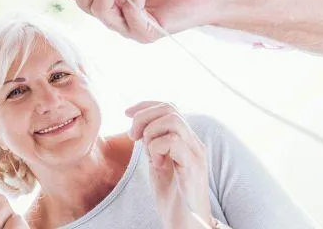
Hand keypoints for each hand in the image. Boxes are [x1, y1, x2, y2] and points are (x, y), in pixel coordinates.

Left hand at [127, 102, 212, 228]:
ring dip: (150, 133)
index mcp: (186, 140)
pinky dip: (157, 149)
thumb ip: (153, 145)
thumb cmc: (174, 198)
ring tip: (147, 152)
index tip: (126, 113)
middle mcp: (194, 143)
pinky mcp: (194, 167)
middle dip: (143, 117)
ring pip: (172, 121)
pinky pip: (173, 142)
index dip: (145, 105)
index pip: (169, 107)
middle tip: (132, 137)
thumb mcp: (158, 164)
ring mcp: (196, 154)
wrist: (187, 224)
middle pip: (169, 109)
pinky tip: (157, 165)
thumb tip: (138, 127)